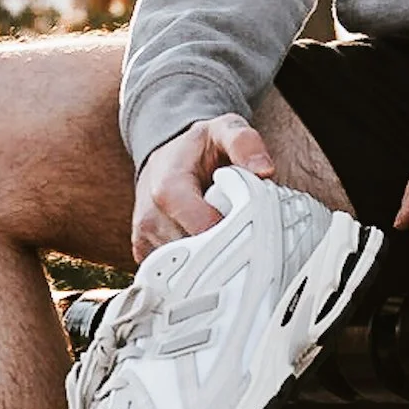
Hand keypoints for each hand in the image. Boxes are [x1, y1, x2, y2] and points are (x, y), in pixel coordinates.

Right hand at [132, 114, 276, 261]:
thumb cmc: (198, 148)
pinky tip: (210, 257)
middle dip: (225, 252)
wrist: (165, 157)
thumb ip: (244, 143)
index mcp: (167, 189)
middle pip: (196, 255)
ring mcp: (144, 240)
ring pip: (186, 272)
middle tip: (249, 243)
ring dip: (211, 264)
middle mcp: (150, 218)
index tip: (256, 234)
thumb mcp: (223, 130)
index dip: (233, 235)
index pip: (203, 228)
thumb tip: (264, 169)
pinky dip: (196, 273)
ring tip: (227, 244)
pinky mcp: (144, 255)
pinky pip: (174, 278)